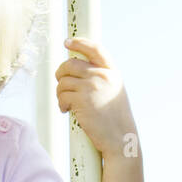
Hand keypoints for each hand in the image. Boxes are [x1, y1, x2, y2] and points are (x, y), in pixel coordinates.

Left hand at [55, 38, 137, 158]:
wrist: (121, 139)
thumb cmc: (116, 119)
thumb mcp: (114, 92)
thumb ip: (100, 78)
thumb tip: (75, 68)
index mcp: (112, 73)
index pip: (95, 49)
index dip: (79, 43)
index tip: (67, 43)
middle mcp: (102, 76)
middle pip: (71, 64)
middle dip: (61, 73)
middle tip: (60, 82)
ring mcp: (92, 87)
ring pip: (63, 81)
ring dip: (60, 92)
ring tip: (66, 102)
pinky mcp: (81, 100)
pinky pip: (62, 95)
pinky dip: (61, 103)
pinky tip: (66, 111)